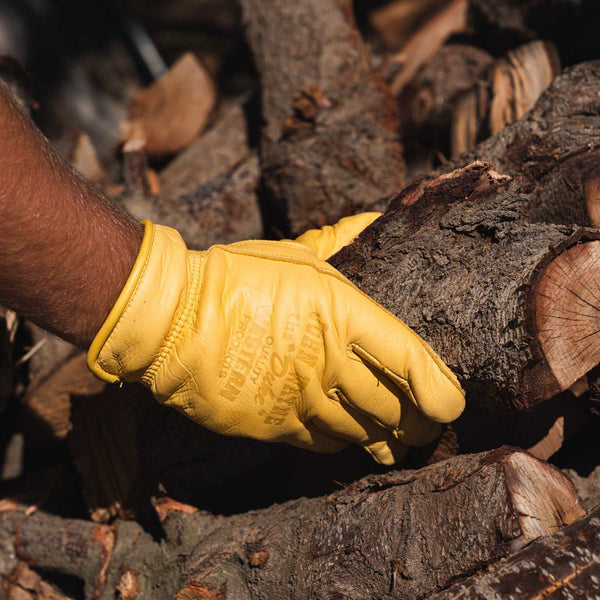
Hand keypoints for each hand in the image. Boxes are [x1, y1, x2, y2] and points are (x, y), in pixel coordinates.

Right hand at [88, 221, 463, 464]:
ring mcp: (302, 399)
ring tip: (400, 440)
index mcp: (341, 314)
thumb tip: (374, 220)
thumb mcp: (294, 253)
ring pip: (363, 432)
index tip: (451, 402)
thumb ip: (341, 241)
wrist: (172, 318)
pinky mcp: (275, 425)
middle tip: (430, 424)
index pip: (410, 361)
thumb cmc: (235, 277)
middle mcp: (329, 362)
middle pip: (393, 407)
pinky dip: (345, 441)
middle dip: (421, 422)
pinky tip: (351, 436)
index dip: (440, 389)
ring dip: (388, 438)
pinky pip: (325, 443)